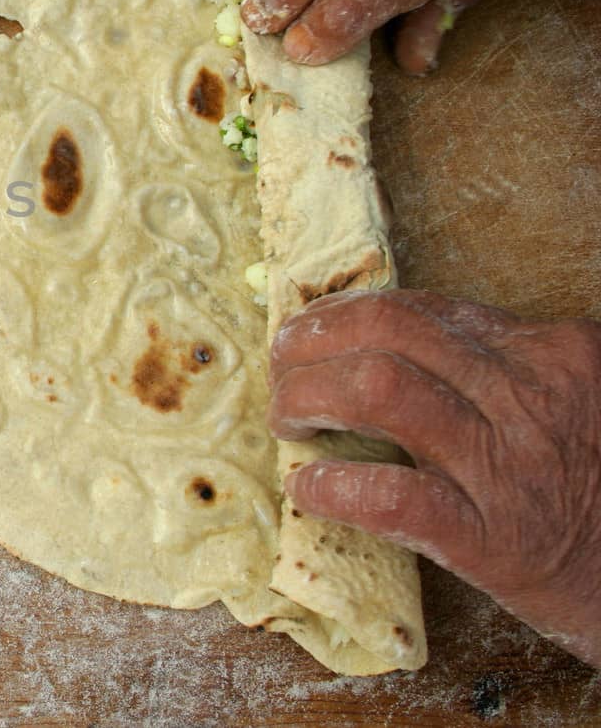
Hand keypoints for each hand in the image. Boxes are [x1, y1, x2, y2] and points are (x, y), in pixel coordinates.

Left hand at [269, 289, 600, 666]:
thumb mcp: (569, 401)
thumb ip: (497, 372)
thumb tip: (385, 352)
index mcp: (549, 352)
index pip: (421, 309)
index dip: (345, 314)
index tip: (312, 331)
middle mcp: (529, 395)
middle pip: (386, 331)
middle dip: (313, 340)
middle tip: (281, 365)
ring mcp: (508, 466)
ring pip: (377, 390)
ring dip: (308, 397)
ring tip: (286, 420)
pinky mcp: (493, 540)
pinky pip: (391, 496)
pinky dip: (334, 487)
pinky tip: (309, 489)